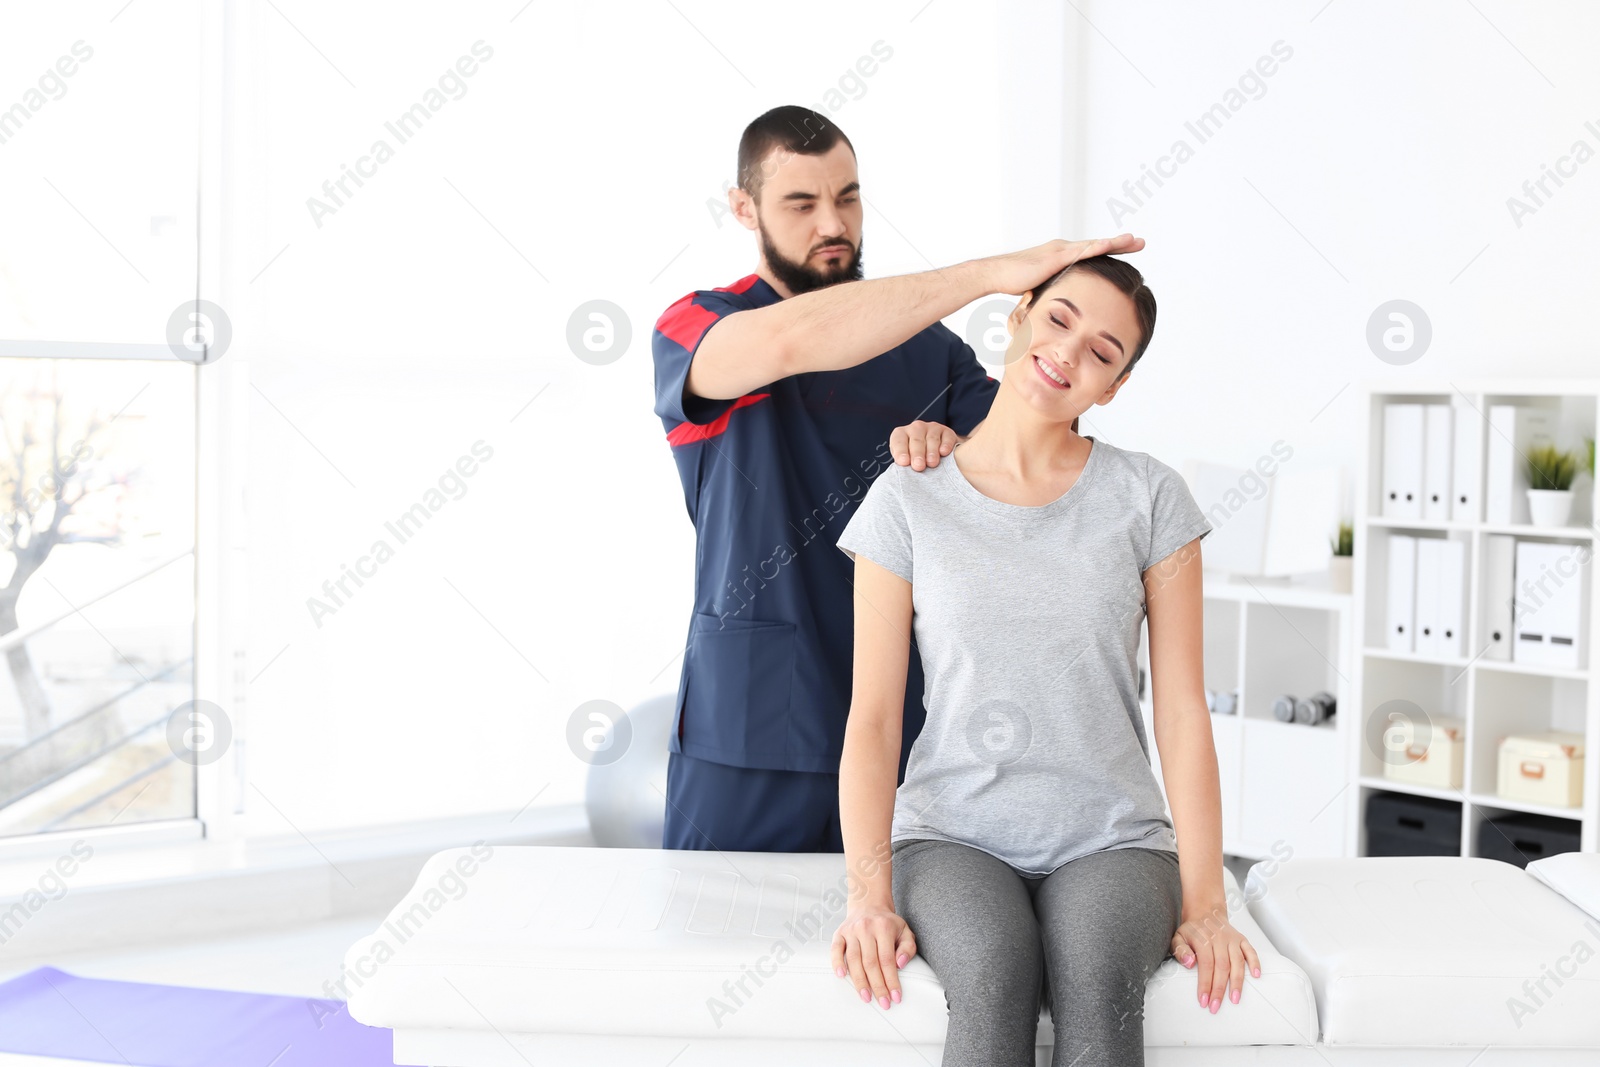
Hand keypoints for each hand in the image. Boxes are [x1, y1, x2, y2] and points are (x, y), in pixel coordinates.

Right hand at [831, 905, 916, 1009]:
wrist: (868, 904)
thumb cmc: (888, 923)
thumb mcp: (905, 931)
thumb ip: (908, 948)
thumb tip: (900, 964)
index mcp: (884, 927)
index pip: (887, 959)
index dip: (891, 980)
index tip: (895, 997)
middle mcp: (866, 928)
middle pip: (871, 963)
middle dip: (878, 986)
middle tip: (883, 1003)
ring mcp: (851, 931)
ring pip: (854, 960)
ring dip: (860, 981)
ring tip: (866, 997)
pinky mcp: (839, 933)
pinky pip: (835, 950)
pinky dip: (836, 963)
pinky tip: (841, 976)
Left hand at [890, 419, 959, 469]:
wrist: (935, 455)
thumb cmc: (915, 460)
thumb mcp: (906, 461)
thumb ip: (904, 465)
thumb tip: (904, 474)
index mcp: (901, 434)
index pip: (898, 441)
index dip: (901, 451)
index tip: (904, 462)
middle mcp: (916, 428)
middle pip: (916, 440)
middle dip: (917, 454)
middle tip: (919, 466)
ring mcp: (932, 428)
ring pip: (932, 439)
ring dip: (931, 452)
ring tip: (932, 463)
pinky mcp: (947, 432)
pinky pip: (947, 437)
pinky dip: (946, 445)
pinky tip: (944, 452)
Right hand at [980, 234, 1144, 295]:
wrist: (997, 274)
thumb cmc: (1012, 282)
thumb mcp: (1039, 287)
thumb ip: (1052, 289)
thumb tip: (1057, 303)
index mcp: (1061, 256)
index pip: (1089, 253)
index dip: (1108, 251)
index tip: (1125, 251)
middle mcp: (1063, 249)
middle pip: (1097, 245)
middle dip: (1119, 243)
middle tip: (1139, 242)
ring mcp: (1061, 250)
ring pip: (1094, 244)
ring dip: (1115, 242)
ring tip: (1135, 240)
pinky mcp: (1056, 256)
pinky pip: (1082, 251)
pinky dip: (1098, 247)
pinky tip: (1112, 244)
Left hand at [1171, 905, 1261, 1012]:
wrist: (1205, 912)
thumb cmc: (1192, 930)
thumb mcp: (1178, 937)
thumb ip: (1180, 950)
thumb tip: (1190, 963)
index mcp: (1203, 939)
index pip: (1206, 965)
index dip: (1205, 984)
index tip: (1204, 1000)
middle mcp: (1219, 939)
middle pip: (1222, 967)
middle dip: (1219, 989)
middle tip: (1216, 1006)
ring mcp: (1232, 939)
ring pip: (1237, 961)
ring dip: (1237, 982)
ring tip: (1235, 999)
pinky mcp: (1242, 939)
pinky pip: (1251, 951)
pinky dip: (1255, 963)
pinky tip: (1256, 976)